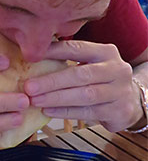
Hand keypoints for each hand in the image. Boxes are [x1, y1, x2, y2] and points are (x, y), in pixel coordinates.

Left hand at [24, 40, 141, 132]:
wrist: (130, 100)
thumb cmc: (101, 79)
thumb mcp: (91, 63)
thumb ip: (69, 58)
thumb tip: (33, 55)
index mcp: (106, 52)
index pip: (77, 48)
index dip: (54, 52)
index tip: (31, 57)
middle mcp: (116, 69)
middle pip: (80, 75)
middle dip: (52, 81)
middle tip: (29, 87)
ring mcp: (120, 91)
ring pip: (84, 95)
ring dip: (56, 98)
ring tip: (36, 101)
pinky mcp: (118, 111)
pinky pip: (87, 112)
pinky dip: (66, 112)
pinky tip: (49, 111)